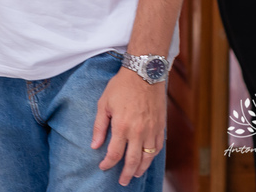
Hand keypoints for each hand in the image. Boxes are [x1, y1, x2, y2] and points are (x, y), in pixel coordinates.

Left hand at [91, 68, 165, 184]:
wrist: (144, 74)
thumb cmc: (121, 87)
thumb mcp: (103, 103)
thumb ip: (99, 126)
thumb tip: (94, 145)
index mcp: (122, 126)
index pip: (114, 153)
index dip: (108, 163)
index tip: (103, 167)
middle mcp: (138, 131)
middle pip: (132, 160)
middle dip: (126, 173)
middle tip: (122, 181)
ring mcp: (151, 130)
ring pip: (147, 157)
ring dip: (140, 169)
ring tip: (135, 175)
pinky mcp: (160, 127)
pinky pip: (158, 148)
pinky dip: (152, 157)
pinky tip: (147, 160)